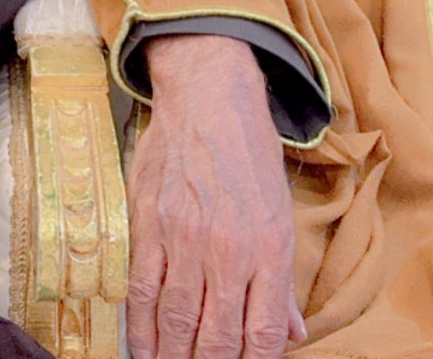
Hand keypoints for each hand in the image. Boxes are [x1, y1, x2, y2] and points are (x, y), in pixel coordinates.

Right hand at [128, 34, 307, 358]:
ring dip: (172, 357)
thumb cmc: (249, 156)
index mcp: (269, 250)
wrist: (209, 100)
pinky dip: (141, 328)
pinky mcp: (148, 226)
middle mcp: (228, 250)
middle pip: (216, 337)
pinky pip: (141, 292)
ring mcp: (184, 240)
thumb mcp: (281, 215)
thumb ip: (282, 282)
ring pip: (176, 321)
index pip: (260, 335)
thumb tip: (291, 331)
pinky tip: (143, 349)